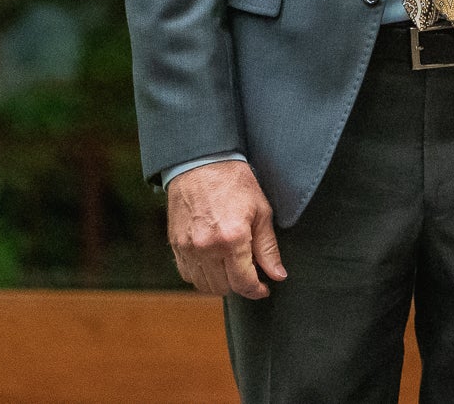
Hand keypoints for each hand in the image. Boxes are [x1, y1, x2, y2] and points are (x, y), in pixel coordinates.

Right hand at [167, 160, 286, 298]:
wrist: (201, 162)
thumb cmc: (234, 182)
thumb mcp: (261, 211)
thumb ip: (268, 248)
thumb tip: (278, 275)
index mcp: (232, 238)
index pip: (244, 283)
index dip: (257, 290)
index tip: (263, 288)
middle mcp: (207, 247)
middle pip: (224, 288)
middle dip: (240, 285)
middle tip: (249, 272)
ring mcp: (188, 247)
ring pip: (204, 285)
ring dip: (220, 283)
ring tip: (231, 268)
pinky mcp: (175, 244)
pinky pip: (187, 274)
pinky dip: (201, 275)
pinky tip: (212, 263)